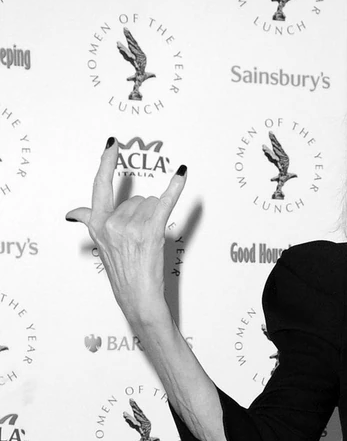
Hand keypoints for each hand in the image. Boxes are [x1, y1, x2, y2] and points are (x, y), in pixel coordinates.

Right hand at [65, 137, 186, 322]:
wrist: (136, 296)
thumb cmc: (123, 271)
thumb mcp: (100, 245)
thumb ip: (89, 222)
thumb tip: (71, 213)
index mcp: (97, 223)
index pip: (99, 186)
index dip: (106, 163)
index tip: (112, 144)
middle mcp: (110, 223)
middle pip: (138, 199)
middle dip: (145, 214)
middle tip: (141, 240)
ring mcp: (129, 228)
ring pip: (153, 205)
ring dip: (157, 219)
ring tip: (149, 243)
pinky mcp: (149, 232)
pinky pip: (165, 203)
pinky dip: (175, 188)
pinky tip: (181, 174)